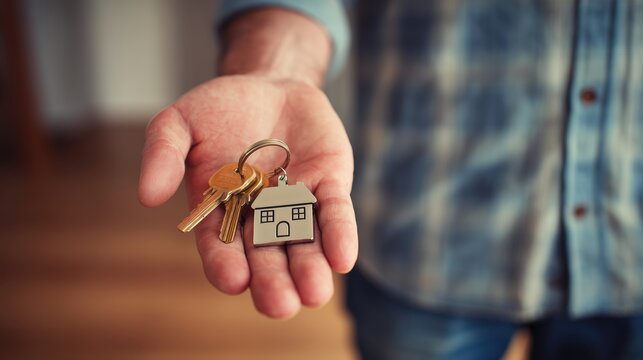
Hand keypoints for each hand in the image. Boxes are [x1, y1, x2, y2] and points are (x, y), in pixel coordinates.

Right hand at [138, 74, 357, 317]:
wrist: (268, 87)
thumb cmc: (219, 110)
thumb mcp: (179, 122)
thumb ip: (163, 153)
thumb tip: (148, 195)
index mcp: (219, 211)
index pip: (220, 246)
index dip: (226, 264)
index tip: (234, 280)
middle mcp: (260, 217)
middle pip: (266, 256)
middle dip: (273, 281)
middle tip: (280, 305)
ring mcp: (296, 203)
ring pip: (303, 243)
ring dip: (310, 268)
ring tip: (313, 292)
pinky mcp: (329, 185)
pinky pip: (335, 212)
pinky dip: (338, 234)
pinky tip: (342, 258)